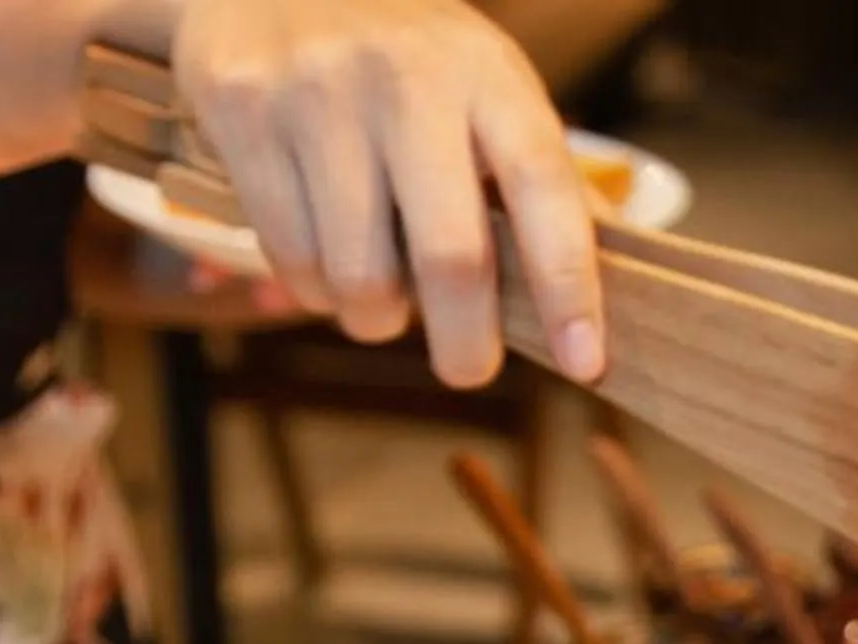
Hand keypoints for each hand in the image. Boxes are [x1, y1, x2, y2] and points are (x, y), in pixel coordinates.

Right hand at [169, 0, 603, 387]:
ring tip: (382, 294)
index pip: (545, 188)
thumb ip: (541, 177)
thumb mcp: (486, 86)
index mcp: (486, 75)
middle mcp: (405, 79)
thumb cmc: (407, 58)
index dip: (569, 287)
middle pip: (450, 257)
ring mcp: (318, 93)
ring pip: (359, 277)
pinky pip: (289, 257)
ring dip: (376, 318)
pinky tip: (326, 257)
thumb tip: (613, 279)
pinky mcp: (244, 112)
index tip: (584, 363)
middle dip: (465, 344)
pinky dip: (315, 289)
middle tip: (468, 370)